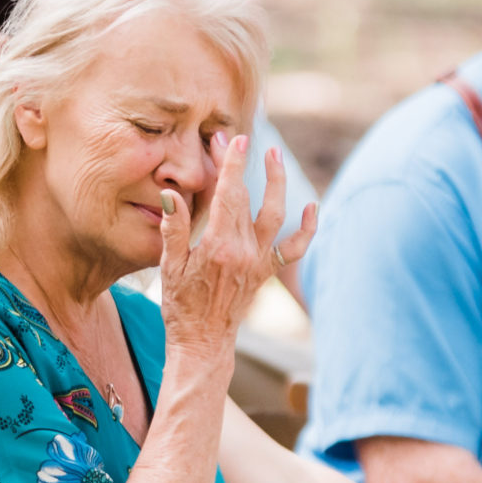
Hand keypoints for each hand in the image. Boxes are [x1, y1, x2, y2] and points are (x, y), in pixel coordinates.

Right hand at [156, 136, 315, 362]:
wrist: (202, 342)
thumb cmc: (180, 307)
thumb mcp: (169, 267)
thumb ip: (174, 229)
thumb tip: (171, 195)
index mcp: (218, 247)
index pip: (227, 195)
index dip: (231, 164)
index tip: (233, 139)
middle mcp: (244, 251)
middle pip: (246, 197)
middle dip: (240, 165)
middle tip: (233, 140)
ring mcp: (259, 261)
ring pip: (275, 214)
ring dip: (277, 182)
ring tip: (274, 156)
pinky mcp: (267, 272)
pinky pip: (294, 248)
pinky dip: (307, 228)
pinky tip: (312, 206)